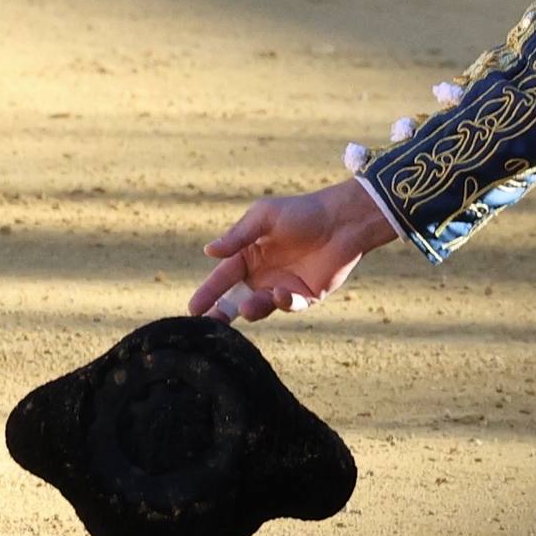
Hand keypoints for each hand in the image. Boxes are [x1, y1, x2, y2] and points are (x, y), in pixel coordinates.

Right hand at [188, 179, 396, 323]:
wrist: (342, 219)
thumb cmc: (302, 212)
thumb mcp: (264, 217)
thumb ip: (238, 236)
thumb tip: (209, 251)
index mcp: (248, 256)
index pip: (223, 278)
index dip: (208, 293)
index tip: (193, 308)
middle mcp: (262, 276)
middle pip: (236, 299)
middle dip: (222, 313)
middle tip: (210, 323)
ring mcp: (283, 287)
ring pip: (261, 307)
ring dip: (252, 309)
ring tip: (246, 308)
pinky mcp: (305, 296)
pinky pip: (290, 305)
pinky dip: (283, 302)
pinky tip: (280, 293)